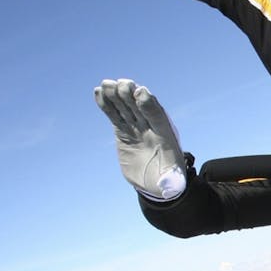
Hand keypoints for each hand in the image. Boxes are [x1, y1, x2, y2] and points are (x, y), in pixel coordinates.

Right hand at [94, 79, 187, 199]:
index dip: (150, 105)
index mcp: (166, 137)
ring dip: (117, 95)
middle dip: (132, 95)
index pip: (158, 117)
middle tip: (122, 84)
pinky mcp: (123, 131)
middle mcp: (151, 128)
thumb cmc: (168, 181)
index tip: (141, 92)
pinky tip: (98, 92)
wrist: (155, 181)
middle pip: (141, 107)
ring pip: (126, 107)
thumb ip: (172, 182)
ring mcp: (136, 128)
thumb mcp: (173, 182)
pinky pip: (115, 115)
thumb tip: (171, 187)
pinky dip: (107, 104)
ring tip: (107, 84)